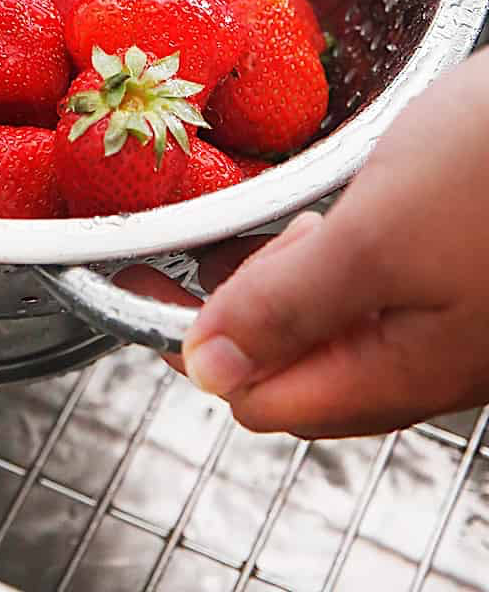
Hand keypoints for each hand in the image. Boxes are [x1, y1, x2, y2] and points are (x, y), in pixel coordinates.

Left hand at [122, 52, 488, 437]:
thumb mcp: (376, 239)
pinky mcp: (470, 266)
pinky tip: (333, 205)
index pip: (272, 404)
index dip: (202, 353)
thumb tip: (205, 372)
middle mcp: (429, 357)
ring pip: (343, 321)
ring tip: (269, 217)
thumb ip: (288, 308)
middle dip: (243, 313)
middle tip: (206, 238)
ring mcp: (455, 314)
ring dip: (290, 278)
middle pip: (305, 367)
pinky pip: (382, 283)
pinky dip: (338, 251)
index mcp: (402, 371)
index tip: (151, 283)